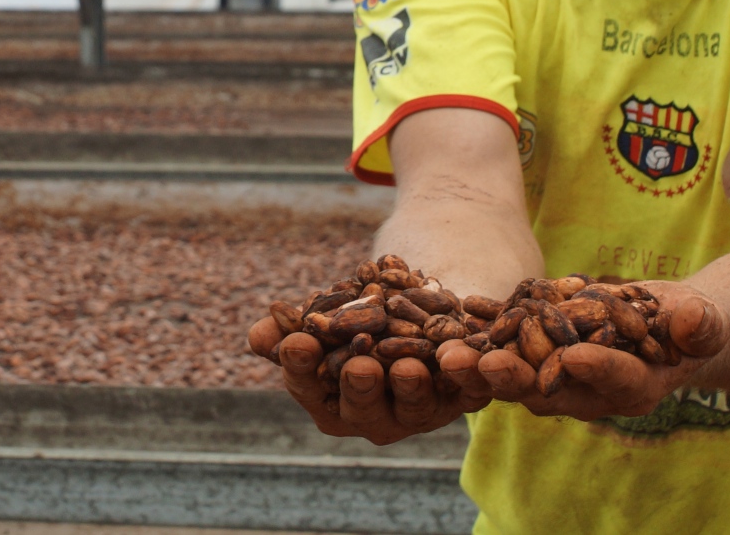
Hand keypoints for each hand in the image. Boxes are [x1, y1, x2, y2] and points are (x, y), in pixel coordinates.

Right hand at [247, 317, 491, 444]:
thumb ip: (295, 327)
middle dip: (361, 389)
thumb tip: (258, 336)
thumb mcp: (327, 317)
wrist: (425, 312)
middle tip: (359, 366)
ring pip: (417, 406)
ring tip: (408, 365)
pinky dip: (469, 376)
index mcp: (332, 401)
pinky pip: (470, 392)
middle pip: (365, 409)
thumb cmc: (361, 321)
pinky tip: (464, 353)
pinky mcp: (464, 399)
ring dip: (413, 388)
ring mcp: (421, 412)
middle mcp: (375, 416)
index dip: (301, 369)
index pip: (308, 389)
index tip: (298, 343)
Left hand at [469, 282, 729, 420]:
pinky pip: (505, 339)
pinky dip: (482, 325)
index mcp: (633, 388)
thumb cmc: (696, 327)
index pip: (612, 381)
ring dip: (478, 363)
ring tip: (448, 351)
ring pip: (513, 371)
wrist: (668, 323)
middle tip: (482, 363)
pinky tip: (458, 308)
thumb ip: (702, 328)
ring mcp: (557, 372)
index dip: (595, 369)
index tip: (573, 356)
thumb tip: (696, 319)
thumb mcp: (707, 324)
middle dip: (512, 377)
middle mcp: (587, 389)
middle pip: (547, 387)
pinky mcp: (537, 349)